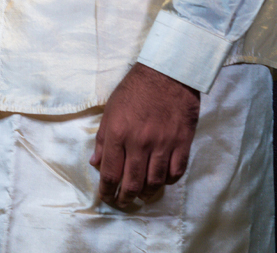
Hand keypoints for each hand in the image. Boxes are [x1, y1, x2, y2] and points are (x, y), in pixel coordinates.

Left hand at [90, 62, 199, 209]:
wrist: (166, 74)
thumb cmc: (135, 89)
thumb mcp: (111, 109)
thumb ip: (103, 138)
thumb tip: (95, 162)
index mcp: (118, 132)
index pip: (110, 171)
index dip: (106, 189)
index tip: (105, 196)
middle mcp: (139, 142)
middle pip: (132, 182)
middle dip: (124, 198)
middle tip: (122, 202)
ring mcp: (162, 144)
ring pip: (154, 182)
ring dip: (146, 193)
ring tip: (140, 196)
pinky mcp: (181, 144)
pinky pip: (175, 173)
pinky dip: (167, 182)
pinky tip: (161, 182)